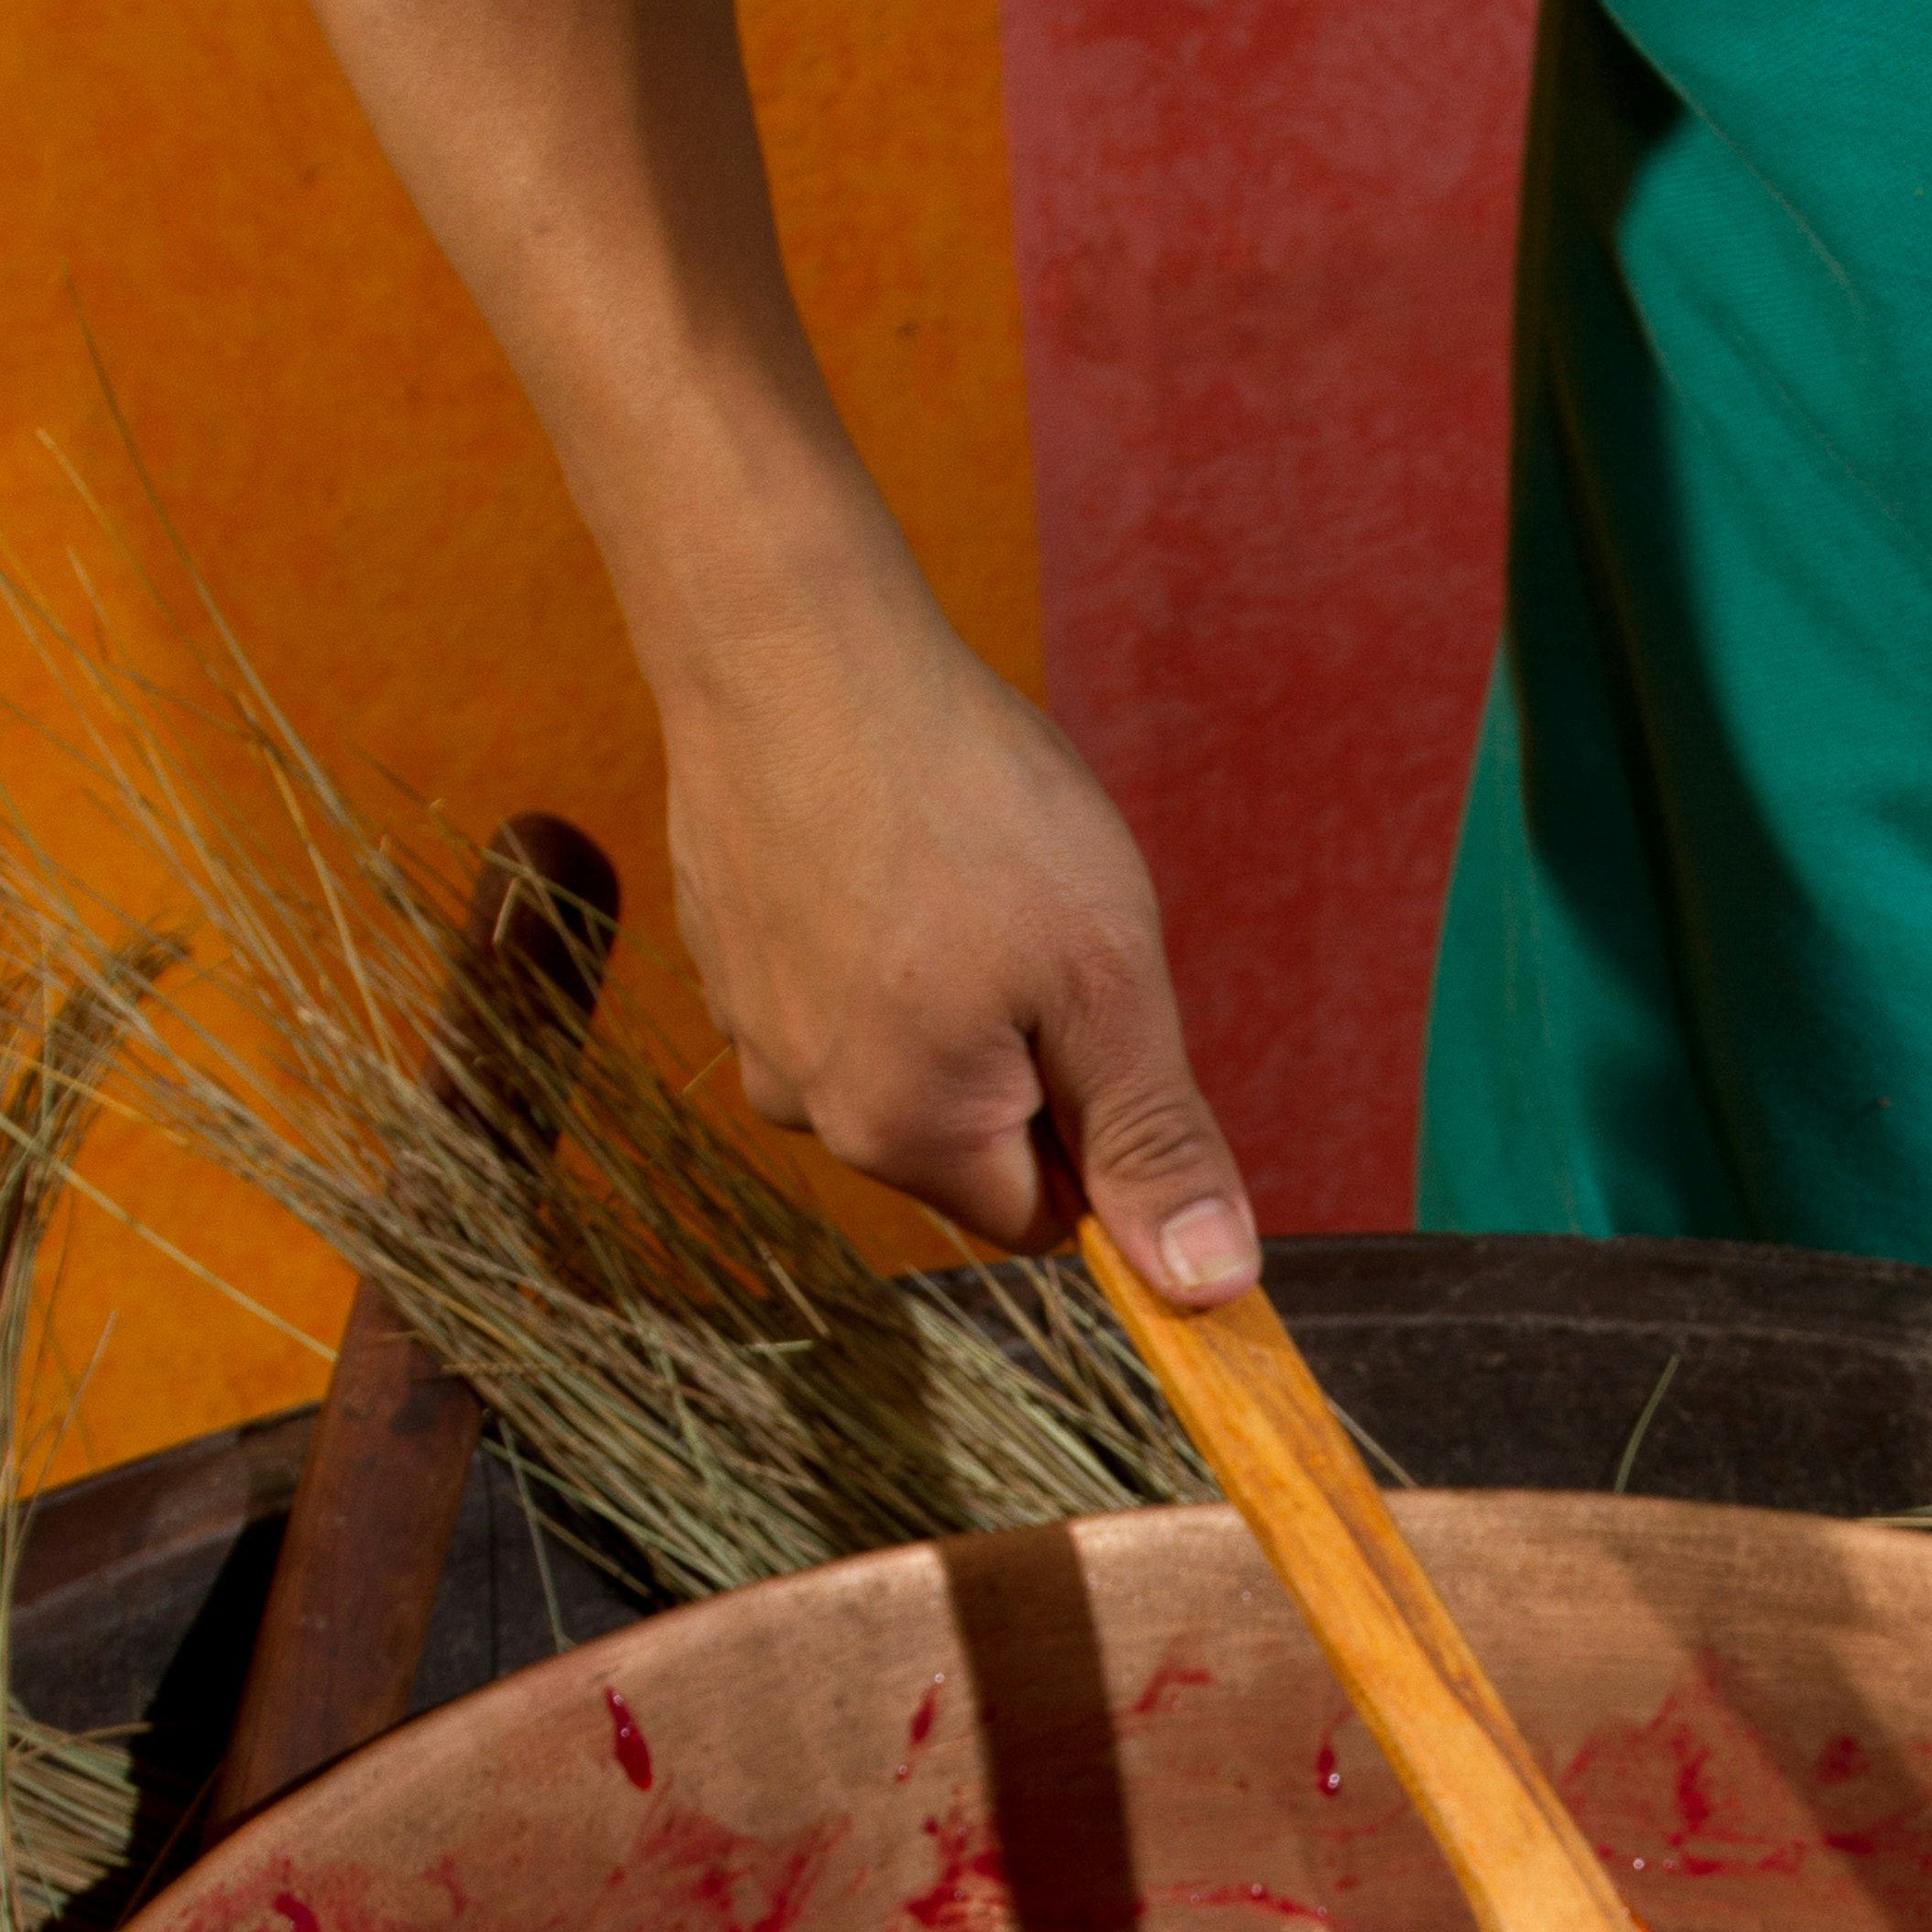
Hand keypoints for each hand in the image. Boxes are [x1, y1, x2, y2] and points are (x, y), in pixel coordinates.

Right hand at [658, 559, 1260, 1296]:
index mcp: (904, 1136)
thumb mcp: (1105, 980)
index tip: (1099, 1010)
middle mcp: (807, 1109)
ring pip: (899, 1054)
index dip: (1097, 1127)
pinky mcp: (724, 946)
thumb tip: (1207, 1291)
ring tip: (949, 866)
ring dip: (947, 987)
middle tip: (1029, 920)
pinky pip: (835, 980)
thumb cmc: (960, 801)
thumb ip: (1153, 1141)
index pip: (1043, 1215)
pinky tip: (885, 839)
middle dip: (1021, 1050)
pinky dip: (872, 929)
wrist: (785, 640)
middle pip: (967, 1137)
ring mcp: (751, 1025)